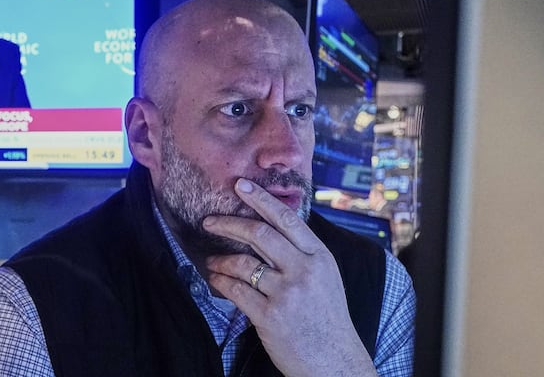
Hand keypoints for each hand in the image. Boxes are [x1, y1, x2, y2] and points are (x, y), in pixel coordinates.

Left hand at [203, 178, 376, 376]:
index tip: (240, 186)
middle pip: (260, 234)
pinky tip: (215, 279)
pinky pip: (235, 290)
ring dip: (220, 259)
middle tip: (209, 221)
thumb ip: (302, 253)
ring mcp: (287, 293)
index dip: (261, 199)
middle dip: (229, 223)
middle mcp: (305, 270)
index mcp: (320, 256)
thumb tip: (270, 226)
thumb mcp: (325, 277)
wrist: (334, 362)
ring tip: (211, 260)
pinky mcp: (270, 316)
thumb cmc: (326, 318)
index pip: (286, 219)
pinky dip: (220, 281)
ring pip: (242, 262)